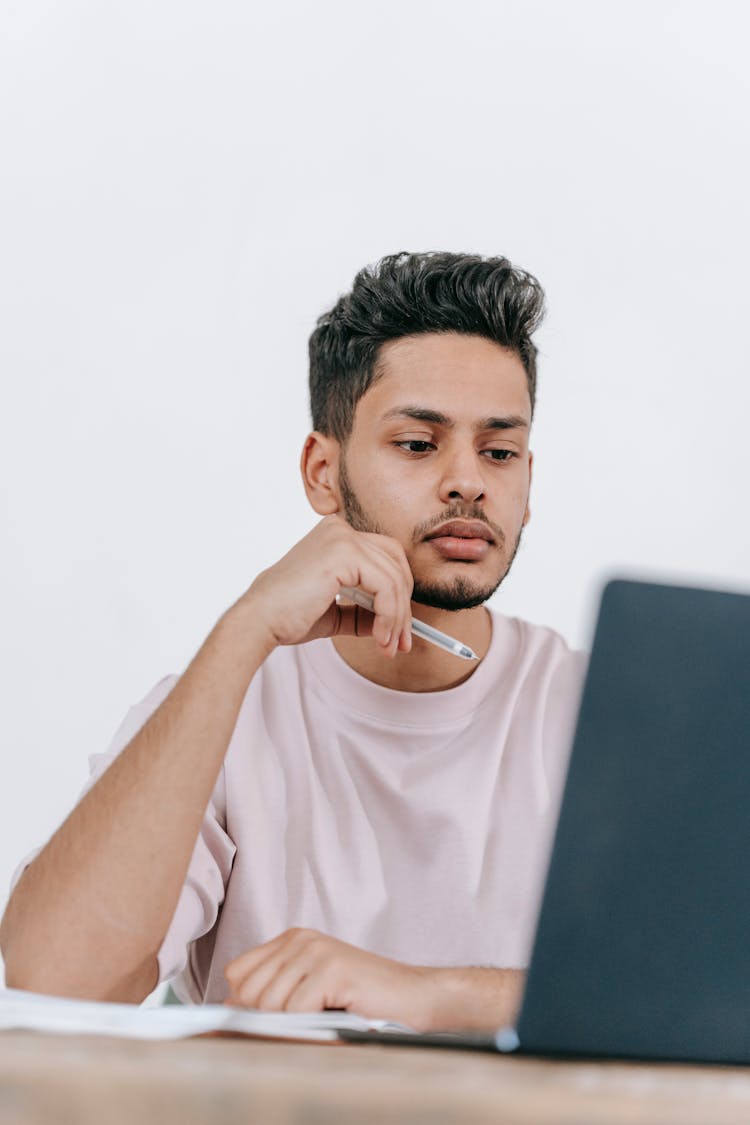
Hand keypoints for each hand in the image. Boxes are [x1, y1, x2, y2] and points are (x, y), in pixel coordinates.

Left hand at [223, 928, 437, 1031]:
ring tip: (321, 1018)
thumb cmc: (363, 1000)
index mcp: (292, 940)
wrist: (414, 996)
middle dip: (268, 1019)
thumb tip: (227, 1011)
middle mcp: (300, 939)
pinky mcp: (331, 969)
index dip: (245, 1003)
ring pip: (269, 1004)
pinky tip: (333, 1016)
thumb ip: (271, 994)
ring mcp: (316, 952)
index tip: (268, 1020)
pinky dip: (310, 1027)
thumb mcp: (309, 991)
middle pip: (248, 992)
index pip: (237, 973)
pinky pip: (295, 1012)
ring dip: (292, 1024)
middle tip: (303, 1023)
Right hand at [233, 515, 413, 658]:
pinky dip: (389, 615)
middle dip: (404, 606)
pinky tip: (379, 636)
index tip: (400, 631)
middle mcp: (340, 530)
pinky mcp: (344, 552)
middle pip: (396, 563)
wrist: (259, 621)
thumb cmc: (287, 616)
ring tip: (388, 644)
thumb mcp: (336, 613)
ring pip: (394, 577)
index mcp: (336, 537)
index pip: (385, 558)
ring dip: (398, 617)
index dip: (398, 594)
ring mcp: (342, 537)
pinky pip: (385, 586)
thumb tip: (393, 624)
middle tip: (402, 641)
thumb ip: (363, 612)